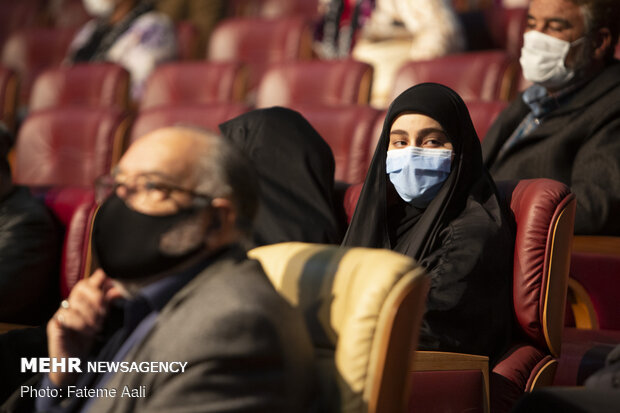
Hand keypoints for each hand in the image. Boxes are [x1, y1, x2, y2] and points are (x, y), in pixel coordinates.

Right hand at [47, 269, 122, 385]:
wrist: (73, 365)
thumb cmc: (86, 342)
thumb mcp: (100, 321)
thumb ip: (106, 304)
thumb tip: (116, 289)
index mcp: (81, 302)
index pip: (86, 283)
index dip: (96, 280)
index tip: (106, 278)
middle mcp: (69, 305)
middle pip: (81, 288)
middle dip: (96, 298)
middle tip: (103, 315)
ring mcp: (60, 314)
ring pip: (74, 302)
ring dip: (89, 314)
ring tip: (96, 327)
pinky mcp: (54, 325)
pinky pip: (65, 315)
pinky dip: (79, 323)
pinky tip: (85, 331)